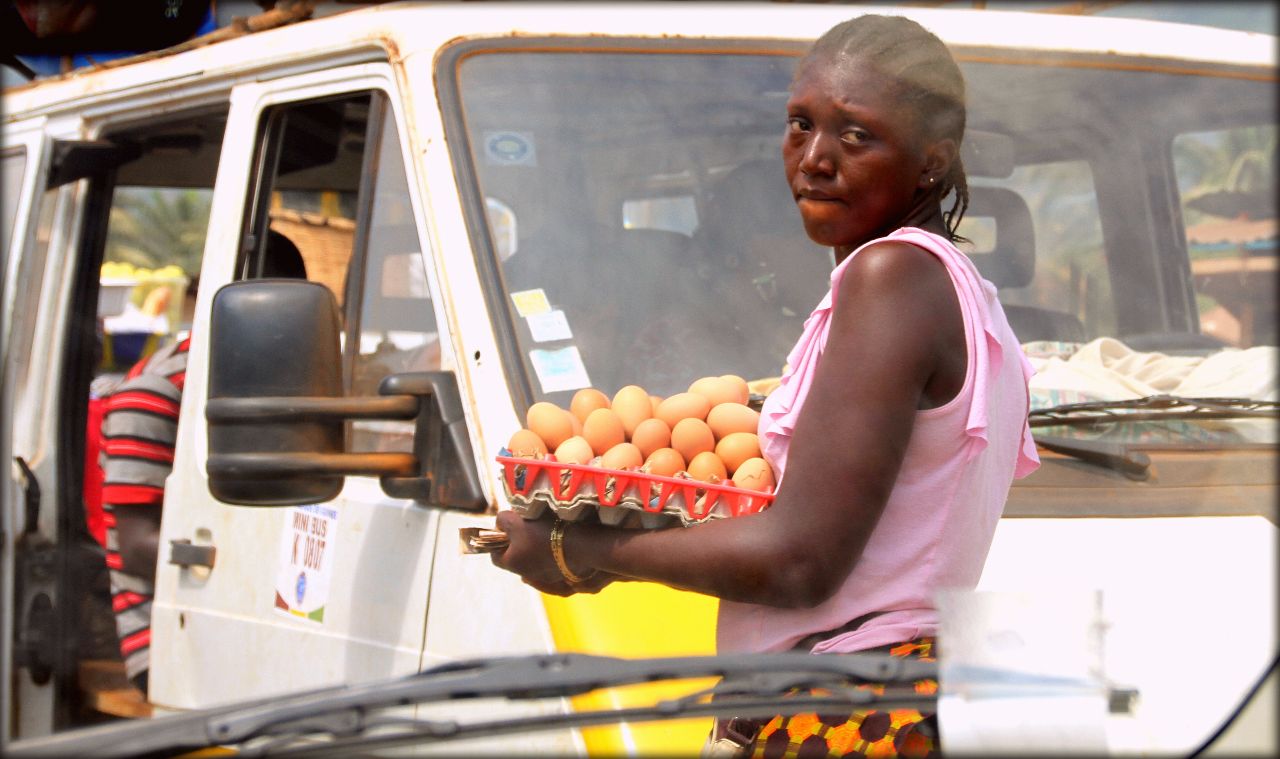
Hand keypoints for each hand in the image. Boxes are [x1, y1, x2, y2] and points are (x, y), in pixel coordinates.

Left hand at [490, 510, 615, 595]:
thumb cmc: (545, 535)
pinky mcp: (565, 574)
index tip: (506, 527)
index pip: (495, 555)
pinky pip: (553, 565)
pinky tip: (558, 542)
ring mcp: (547, 576)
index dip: (498, 540)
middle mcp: (528, 574)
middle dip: (518, 543)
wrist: (582, 547)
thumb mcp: (518, 523)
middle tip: (526, 525)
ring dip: (536, 548)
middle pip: (517, 559)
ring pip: (536, 562)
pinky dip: (552, 554)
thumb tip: (500, 522)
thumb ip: (503, 521)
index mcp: (513, 563)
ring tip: (543, 531)